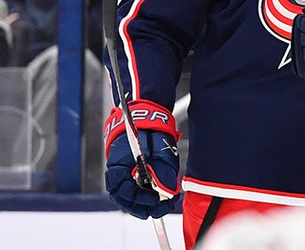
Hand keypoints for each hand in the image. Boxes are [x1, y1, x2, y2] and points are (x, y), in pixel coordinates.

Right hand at [103, 101, 179, 218]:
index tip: (154, 204)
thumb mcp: (161, 150)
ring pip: (127, 193)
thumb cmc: (151, 128)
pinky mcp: (129, 170)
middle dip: (141, 206)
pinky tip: (156, 198)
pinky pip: (132, 187)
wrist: (147, 113)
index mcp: (119, 164)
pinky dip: (143, 194)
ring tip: (159, 207)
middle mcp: (116, 170)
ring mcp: (122, 170)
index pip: (121, 190)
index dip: (138, 201)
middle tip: (159, 210)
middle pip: (123, 196)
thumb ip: (163, 171)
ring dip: (142, 202)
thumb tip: (167, 193)